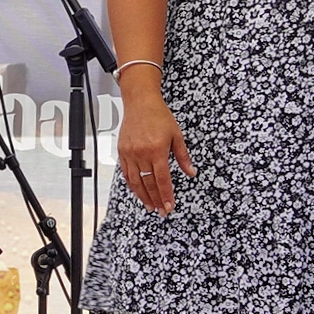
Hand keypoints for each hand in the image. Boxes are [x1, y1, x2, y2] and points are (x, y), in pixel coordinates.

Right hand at [116, 92, 194, 214]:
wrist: (140, 102)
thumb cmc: (159, 116)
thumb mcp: (177, 135)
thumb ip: (183, 157)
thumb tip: (191, 172)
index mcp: (157, 150)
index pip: (162, 180)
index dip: (166, 195)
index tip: (169, 206)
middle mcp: (142, 153)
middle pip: (148, 183)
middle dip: (156, 200)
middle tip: (161, 211)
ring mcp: (130, 153)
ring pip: (135, 181)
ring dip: (143, 196)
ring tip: (150, 206)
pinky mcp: (122, 151)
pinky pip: (126, 172)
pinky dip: (132, 184)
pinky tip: (137, 191)